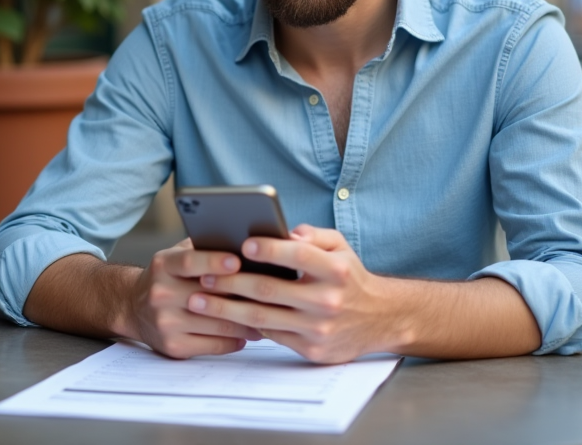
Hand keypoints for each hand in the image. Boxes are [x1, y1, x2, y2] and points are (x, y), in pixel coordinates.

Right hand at [121, 239, 262, 358]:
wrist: (133, 308)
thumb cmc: (168, 277)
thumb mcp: (176, 256)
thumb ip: (202, 248)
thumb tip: (244, 244)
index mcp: (163, 265)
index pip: (189, 262)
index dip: (214, 261)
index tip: (238, 261)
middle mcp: (161, 294)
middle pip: (209, 297)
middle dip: (244, 296)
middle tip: (272, 294)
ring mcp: (166, 323)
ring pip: (218, 325)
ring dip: (248, 322)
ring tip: (268, 316)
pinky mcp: (174, 346)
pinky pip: (215, 345)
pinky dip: (235, 340)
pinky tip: (247, 334)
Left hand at [185, 225, 391, 363]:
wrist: (381, 319)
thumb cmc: (351, 278)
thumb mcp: (341, 248)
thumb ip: (313, 235)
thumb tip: (285, 231)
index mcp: (336, 270)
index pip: (298, 255)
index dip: (269, 249)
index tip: (242, 243)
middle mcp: (327, 300)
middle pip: (270, 290)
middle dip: (231, 282)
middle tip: (204, 275)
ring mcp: (318, 328)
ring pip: (263, 317)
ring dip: (226, 309)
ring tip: (199, 300)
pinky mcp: (312, 350)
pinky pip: (271, 335)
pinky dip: (245, 325)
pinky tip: (224, 316)